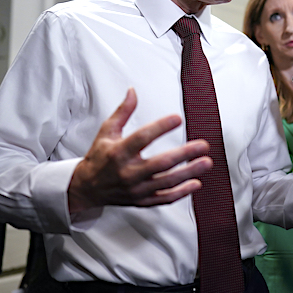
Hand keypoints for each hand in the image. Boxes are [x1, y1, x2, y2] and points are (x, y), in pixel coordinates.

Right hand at [68, 88, 212, 212]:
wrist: (86, 188)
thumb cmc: (99, 157)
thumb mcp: (107, 131)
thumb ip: (123, 112)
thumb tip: (133, 92)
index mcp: (118, 152)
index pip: (142, 138)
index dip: (161, 127)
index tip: (178, 118)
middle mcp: (128, 172)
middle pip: (160, 163)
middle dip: (184, 154)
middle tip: (203, 145)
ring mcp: (135, 189)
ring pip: (166, 182)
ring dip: (188, 172)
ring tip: (206, 162)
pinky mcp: (141, 200)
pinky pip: (164, 198)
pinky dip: (181, 192)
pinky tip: (196, 183)